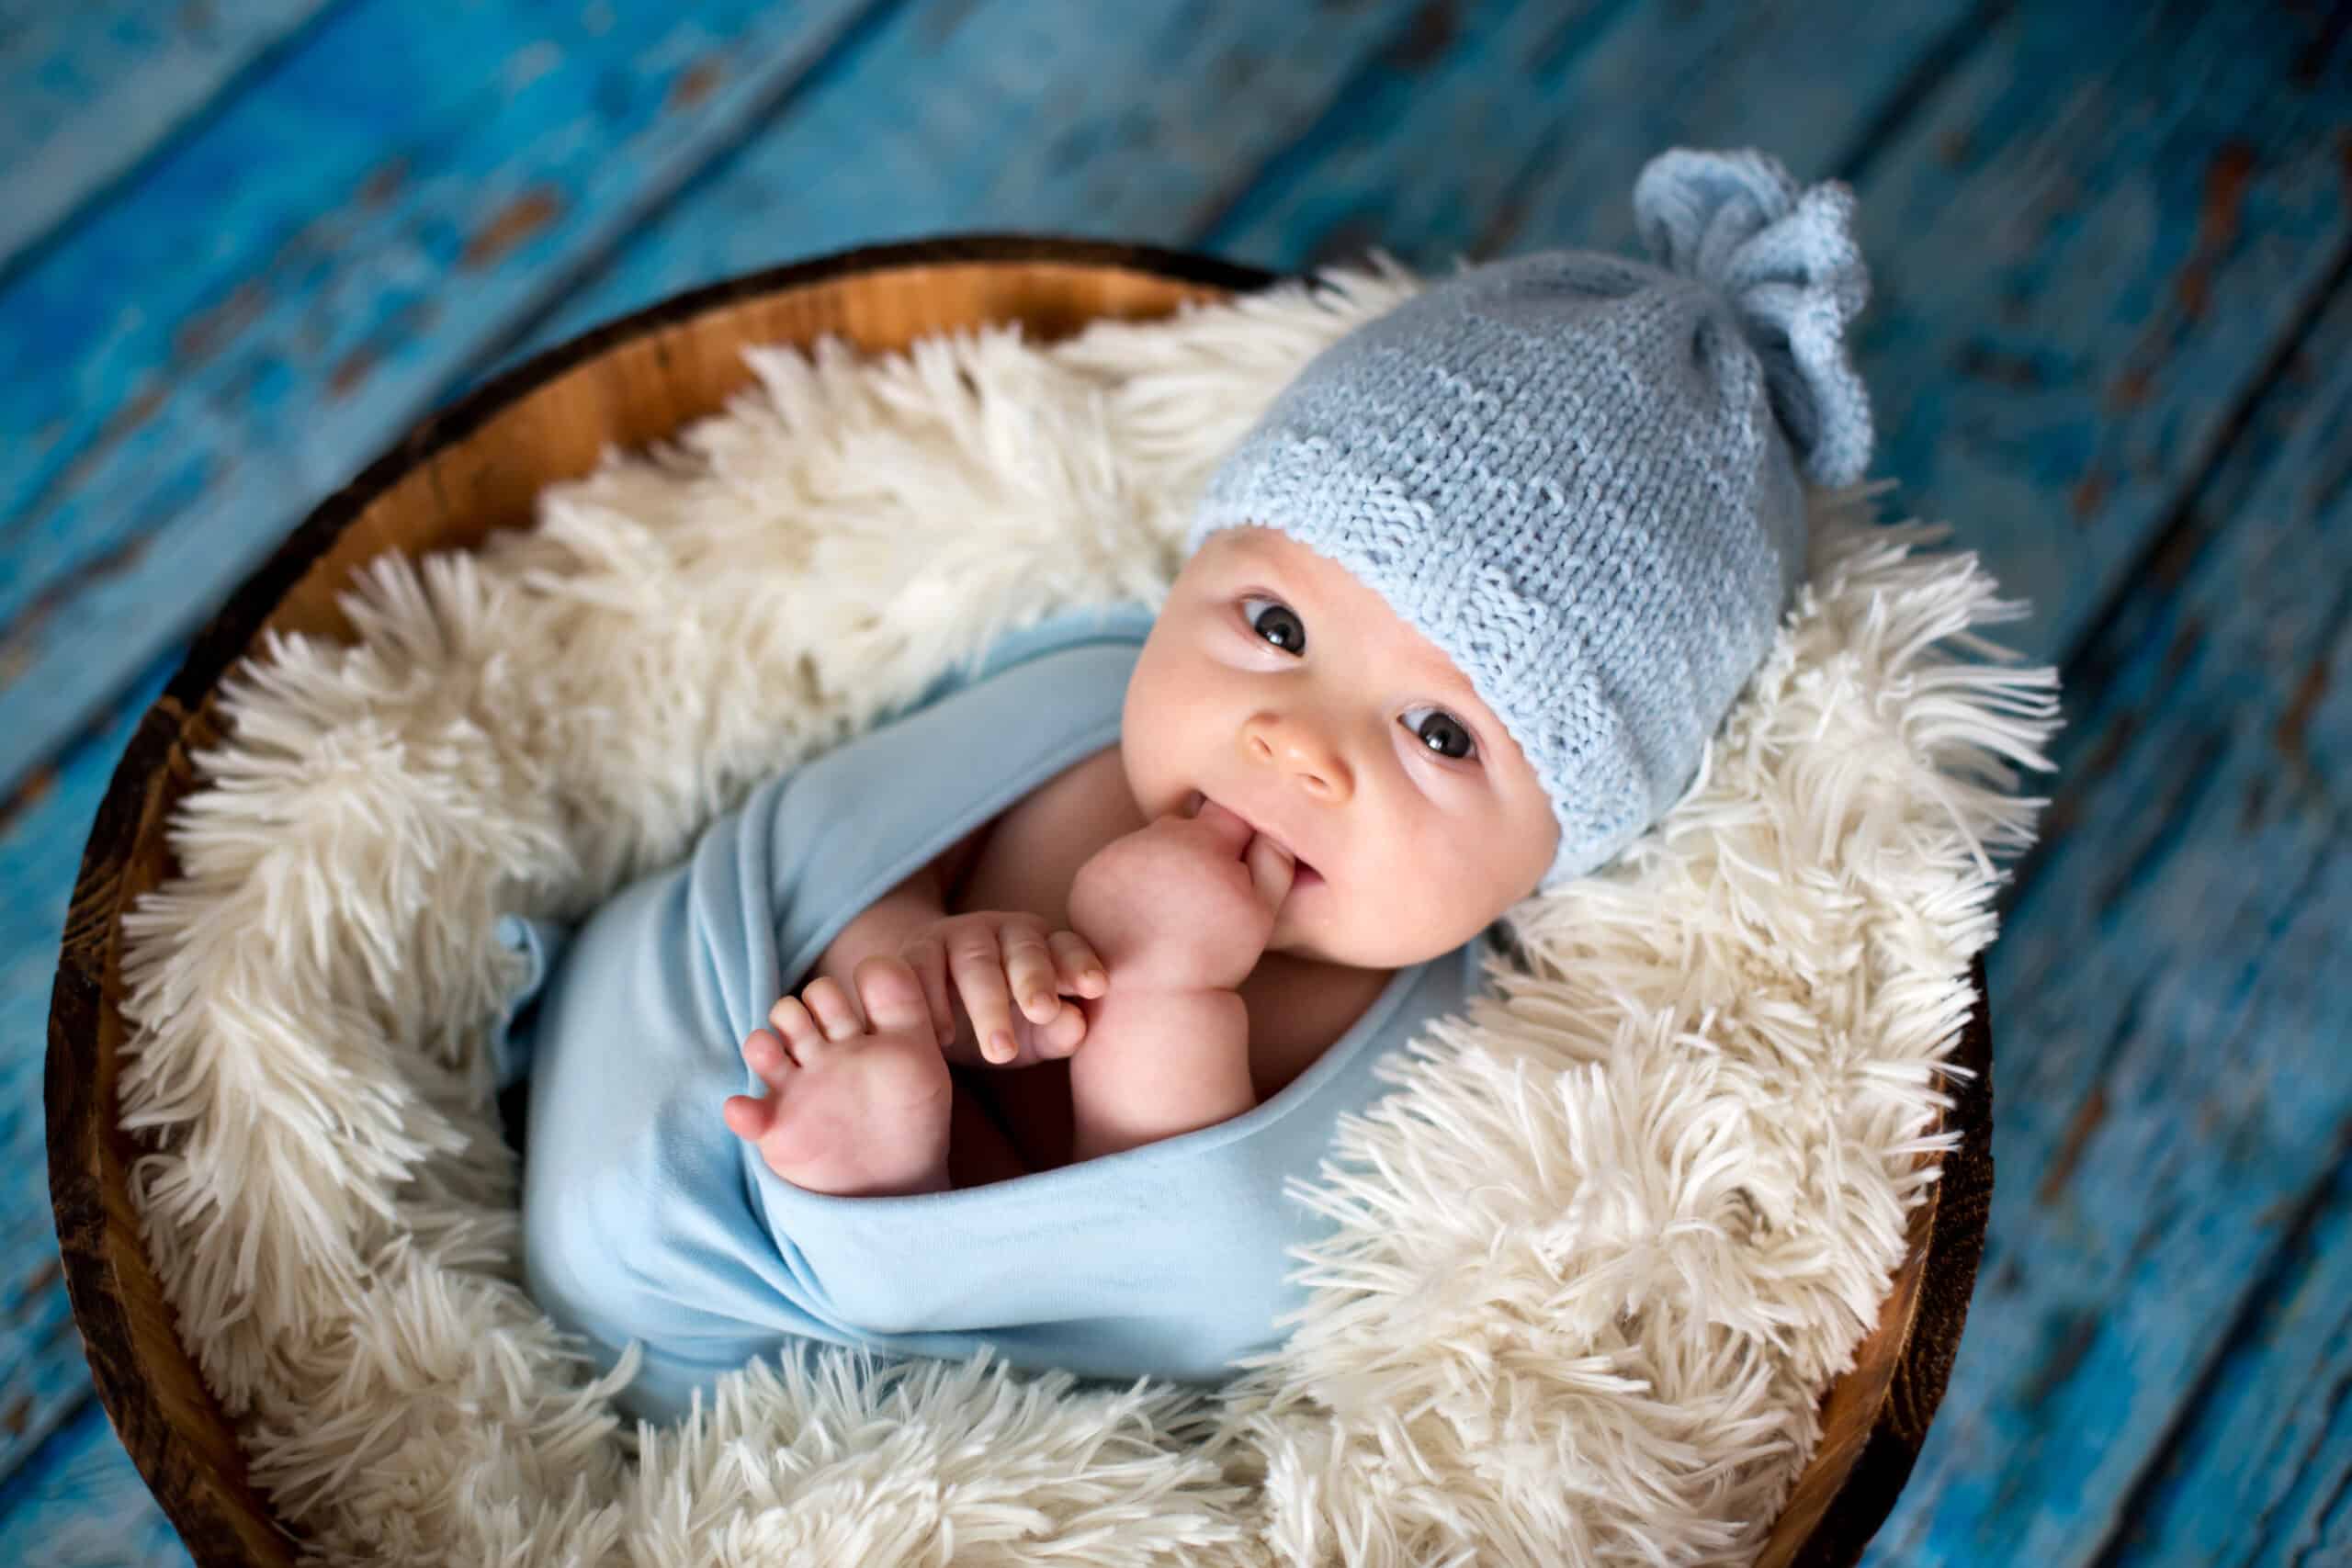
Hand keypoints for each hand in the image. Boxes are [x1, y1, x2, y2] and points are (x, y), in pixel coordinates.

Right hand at [895, 909, 1108, 1065]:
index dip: (1080, 965)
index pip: (1068, 948)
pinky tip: (944, 1038)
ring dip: (988, 1003)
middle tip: (1043, 1011)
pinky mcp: (918, 950)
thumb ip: (1058, 1031)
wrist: (933, 1002)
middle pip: (1024, 951)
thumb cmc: (1002, 1019)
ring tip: (1000, 1051)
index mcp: (1045, 946)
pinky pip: (924, 968)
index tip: (1096, 987)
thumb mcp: (1034, 1033)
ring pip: (975, 961)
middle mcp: (1005, 932)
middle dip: (1034, 980)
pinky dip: (932, 1001)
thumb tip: (1078, 1024)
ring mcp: (960, 936)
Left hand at [1067, 796, 1294, 992]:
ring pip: (1149, 844)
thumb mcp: (1261, 912)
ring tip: (1170, 911)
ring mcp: (1115, 854)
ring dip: (1162, 864)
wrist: (1150, 997)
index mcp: (1201, 840)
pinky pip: (1118, 864)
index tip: (1236, 866)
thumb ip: (1274, 860)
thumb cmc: (1213, 956)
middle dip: (1197, 849)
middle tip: (1202, 898)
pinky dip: (1130, 881)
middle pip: (1184, 825)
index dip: (1237, 836)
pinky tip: (1141, 916)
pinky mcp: (1087, 876)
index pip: (1227, 811)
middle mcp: (1153, 837)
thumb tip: (1270, 825)